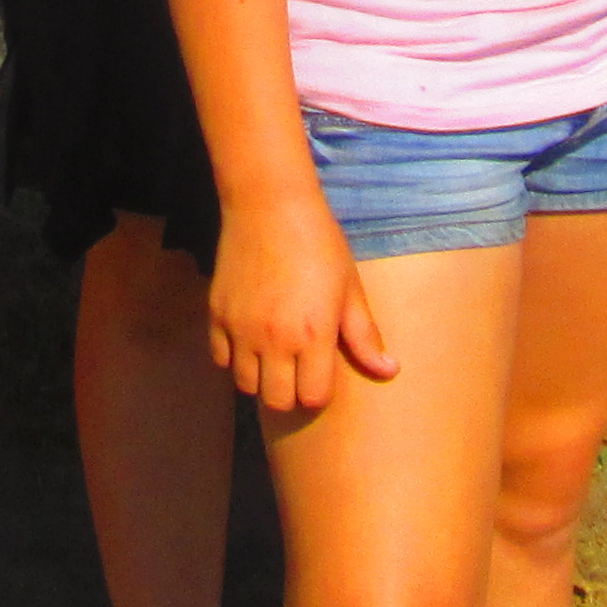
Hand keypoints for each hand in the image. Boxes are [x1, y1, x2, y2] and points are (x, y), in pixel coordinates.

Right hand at [206, 190, 393, 413]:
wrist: (269, 205)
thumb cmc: (320, 243)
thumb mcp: (349, 288)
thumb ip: (365, 336)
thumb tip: (390, 371)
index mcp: (313, 335)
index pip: (313, 398)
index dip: (319, 392)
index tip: (321, 374)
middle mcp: (274, 340)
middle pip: (278, 400)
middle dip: (290, 393)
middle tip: (296, 370)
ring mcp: (241, 329)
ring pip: (245, 385)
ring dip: (260, 378)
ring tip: (271, 357)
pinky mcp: (216, 314)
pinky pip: (219, 359)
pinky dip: (233, 358)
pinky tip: (248, 339)